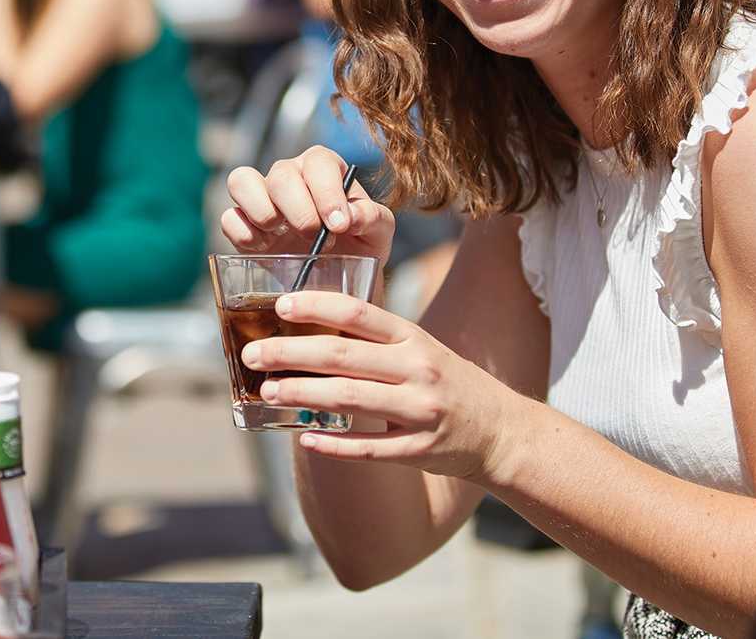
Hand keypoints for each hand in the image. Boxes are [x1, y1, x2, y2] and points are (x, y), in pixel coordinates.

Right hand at [222, 145, 394, 267]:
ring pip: (241, 181)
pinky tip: (266, 249)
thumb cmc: (360, 245)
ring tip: (282, 235)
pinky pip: (229, 217)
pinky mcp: (242, 225)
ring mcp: (261, 198)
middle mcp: (289, 176)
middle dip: (299, 209)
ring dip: (263, 211)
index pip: (318, 161)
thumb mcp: (379, 232)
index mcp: (324, 169)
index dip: (326, 191)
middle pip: (280, 173)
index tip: (338, 225)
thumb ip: (372, 218)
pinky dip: (244, 233)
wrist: (340, 278)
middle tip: (315, 237)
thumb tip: (350, 216)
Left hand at [242, 289, 517, 481]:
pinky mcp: (419, 450)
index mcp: (414, 338)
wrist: (501, 431)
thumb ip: (376, 341)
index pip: (360, 315)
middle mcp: (418, 370)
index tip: (281, 305)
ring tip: (268, 391)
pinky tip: (304, 436)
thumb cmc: (448, 382)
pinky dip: (334, 443)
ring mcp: (419, 412)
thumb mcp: (420, 348)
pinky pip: (368, 449)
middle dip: (291, 354)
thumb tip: (310, 330)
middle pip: (343, 358)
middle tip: (253, 355)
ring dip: (302, 394)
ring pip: (350, 400)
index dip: (317, 306)